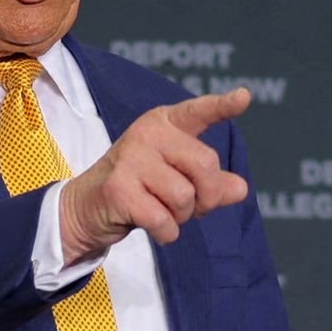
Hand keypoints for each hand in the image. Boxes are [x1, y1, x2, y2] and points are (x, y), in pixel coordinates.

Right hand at [59, 89, 253, 262]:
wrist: (87, 208)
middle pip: (206, 165)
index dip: (222, 106)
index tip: (244, 97)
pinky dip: (167, 233)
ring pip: (185, 196)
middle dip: (208, 196)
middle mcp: (147, 134)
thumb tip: (240, 189)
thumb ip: (211, 182)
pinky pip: (164, 220)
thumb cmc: (139, 188)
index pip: (198, 112)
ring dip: (182, 217)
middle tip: (191, 206)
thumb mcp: (177, 179)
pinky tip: (153, 227)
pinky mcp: (119, 188)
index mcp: (164, 124)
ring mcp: (131, 159)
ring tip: (163, 211)